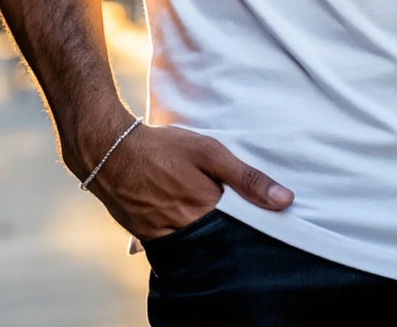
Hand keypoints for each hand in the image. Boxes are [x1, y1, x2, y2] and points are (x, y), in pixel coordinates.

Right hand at [83, 121, 293, 239]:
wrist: (110, 153)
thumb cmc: (163, 148)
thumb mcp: (208, 151)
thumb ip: (247, 177)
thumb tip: (285, 201)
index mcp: (207, 211)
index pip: (242, 231)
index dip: (255, 226)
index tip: (266, 220)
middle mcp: (187, 233)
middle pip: (221, 241)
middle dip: (231, 233)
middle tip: (235, 217)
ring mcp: (166, 240)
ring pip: (198, 247)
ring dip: (208, 236)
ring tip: (209, 215)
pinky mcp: (149, 240)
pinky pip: (175, 248)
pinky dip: (185, 238)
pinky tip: (187, 220)